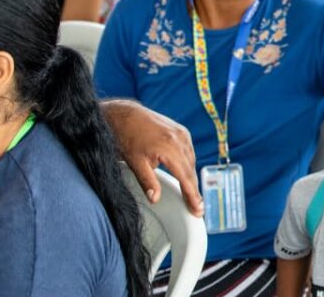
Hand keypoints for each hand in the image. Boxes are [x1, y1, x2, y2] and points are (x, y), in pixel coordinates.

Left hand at [102, 99, 202, 215]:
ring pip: (191, 161)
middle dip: (193, 189)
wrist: (125, 115)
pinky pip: (189, 151)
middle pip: (191, 170)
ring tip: (190, 194)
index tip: (198, 208)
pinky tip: (185, 174)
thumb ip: (147, 181)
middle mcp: (180, 138)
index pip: (185, 176)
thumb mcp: (134, 162)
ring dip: (191, 177)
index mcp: (170, 147)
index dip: (192, 194)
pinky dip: (188, 164)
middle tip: (196, 207)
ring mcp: (182, 133)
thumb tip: (155, 198)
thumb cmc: (127, 137)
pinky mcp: (181, 130)